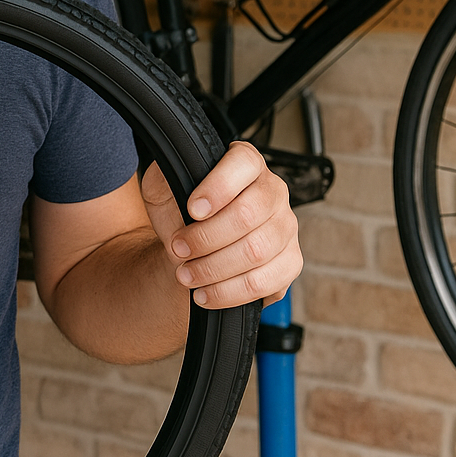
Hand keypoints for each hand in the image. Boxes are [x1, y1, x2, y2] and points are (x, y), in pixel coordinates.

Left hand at [140, 141, 300, 308]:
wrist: (191, 243)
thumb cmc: (179, 209)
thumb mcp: (165, 186)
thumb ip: (168, 178)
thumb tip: (177, 184)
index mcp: (246, 163)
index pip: (243, 164)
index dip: (217, 188)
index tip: (192, 210)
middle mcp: (273, 191)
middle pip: (247, 215)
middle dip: (206, 238)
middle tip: (178, 249)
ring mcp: (286, 227)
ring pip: (256, 251)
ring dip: (214, 269)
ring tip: (186, 275)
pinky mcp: (290, 262)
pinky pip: (266, 282)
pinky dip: (231, 292)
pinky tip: (206, 293)